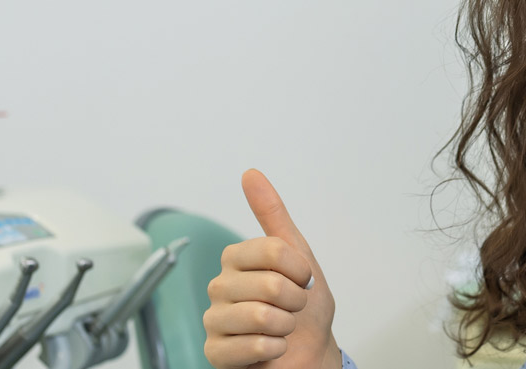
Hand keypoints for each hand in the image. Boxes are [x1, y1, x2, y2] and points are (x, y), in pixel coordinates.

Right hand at [203, 169, 341, 368]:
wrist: (310, 352)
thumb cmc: (304, 308)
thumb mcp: (298, 255)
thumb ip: (273, 214)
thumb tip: (250, 174)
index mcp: (235, 258)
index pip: (272, 250)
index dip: (299, 269)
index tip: (302, 280)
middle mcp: (220, 285)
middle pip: (270, 285)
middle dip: (295, 301)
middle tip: (292, 309)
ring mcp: (215, 319)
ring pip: (260, 316)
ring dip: (285, 327)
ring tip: (282, 328)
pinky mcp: (215, 352)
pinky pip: (250, 346)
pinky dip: (273, 349)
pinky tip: (272, 348)